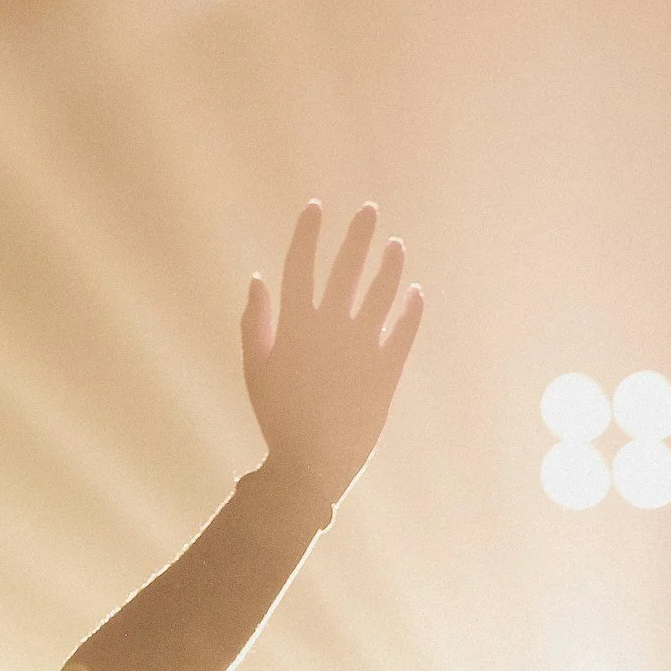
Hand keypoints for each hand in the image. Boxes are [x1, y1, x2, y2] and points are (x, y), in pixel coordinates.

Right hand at [241, 202, 423, 505]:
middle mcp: (331, 327)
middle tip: (370, 209)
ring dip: (390, 265)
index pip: (301, 265)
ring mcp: (363, 346)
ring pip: (382, 293)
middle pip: (347, 268)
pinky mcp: (388, 369)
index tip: (316, 208)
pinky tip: (415, 292)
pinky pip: (405, 330)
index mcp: (295, 325)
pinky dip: (411, 309)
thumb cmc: (277, 417)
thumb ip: (255, 322)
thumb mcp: (255, 368)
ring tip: (396, 246)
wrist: (311, 462)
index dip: (308, 233)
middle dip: (359, 235)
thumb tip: (257, 280)